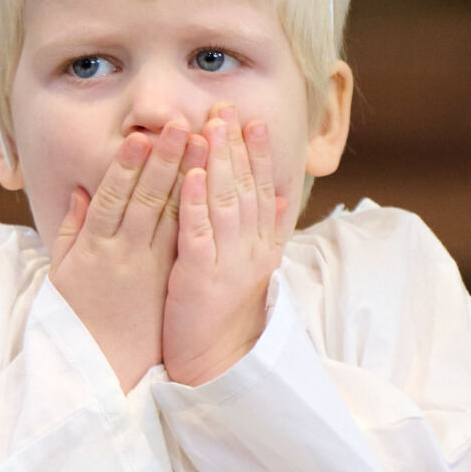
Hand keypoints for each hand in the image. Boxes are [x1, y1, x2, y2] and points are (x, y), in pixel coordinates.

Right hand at [48, 121, 187, 390]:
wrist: (107, 366)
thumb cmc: (79, 316)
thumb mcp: (62, 273)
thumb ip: (71, 230)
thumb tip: (82, 191)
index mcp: (94, 249)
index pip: (112, 198)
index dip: (127, 166)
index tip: (140, 137)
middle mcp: (126, 254)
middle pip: (149, 199)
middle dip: (166, 160)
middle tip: (181, 124)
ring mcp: (153, 267)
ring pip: (174, 215)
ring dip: (190, 176)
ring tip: (203, 143)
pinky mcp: (172, 280)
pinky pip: (190, 239)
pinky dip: (203, 211)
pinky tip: (214, 185)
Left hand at [162, 107, 288, 385]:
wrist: (216, 363)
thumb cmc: (224, 313)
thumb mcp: (250, 267)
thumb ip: (264, 231)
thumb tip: (278, 197)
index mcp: (262, 246)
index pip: (263, 190)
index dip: (259, 154)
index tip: (253, 121)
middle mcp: (250, 249)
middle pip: (246, 188)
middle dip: (236, 145)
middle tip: (226, 108)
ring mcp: (228, 261)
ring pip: (225, 202)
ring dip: (218, 162)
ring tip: (210, 128)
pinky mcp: (200, 275)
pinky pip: (199, 232)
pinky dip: (196, 201)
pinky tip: (192, 174)